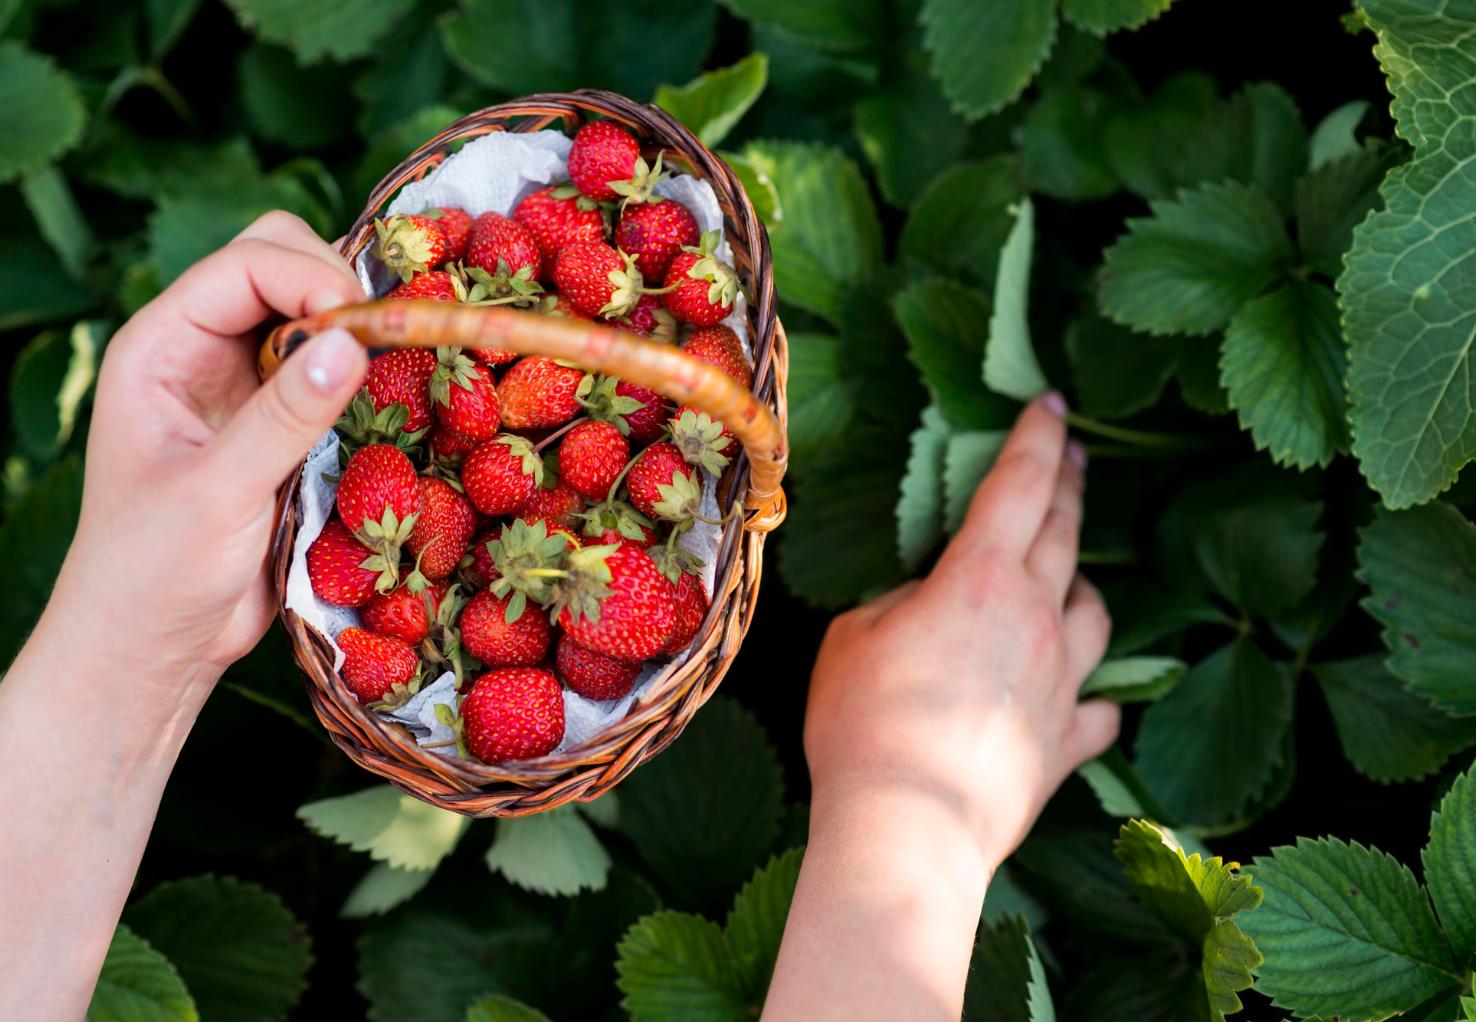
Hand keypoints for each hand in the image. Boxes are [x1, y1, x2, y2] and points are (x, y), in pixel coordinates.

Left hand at [51, 211, 368, 699]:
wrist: (155, 644)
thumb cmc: (155, 571)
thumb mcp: (218, 493)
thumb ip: (284, 417)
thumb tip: (353, 342)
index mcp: (161, 345)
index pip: (246, 264)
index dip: (311, 277)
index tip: (365, 328)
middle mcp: (202, 350)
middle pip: (280, 263)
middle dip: (338, 288)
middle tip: (381, 346)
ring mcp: (244, 385)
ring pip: (314, 312)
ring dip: (357, 330)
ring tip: (393, 371)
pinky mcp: (281, 423)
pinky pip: (332, 369)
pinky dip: (367, 373)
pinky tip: (389, 402)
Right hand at [803, 394, 1118, 872]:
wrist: (908, 828)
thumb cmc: (865, 724)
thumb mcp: (853, 638)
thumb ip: (899, 605)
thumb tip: (927, 606)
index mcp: (981, 580)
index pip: (1020, 485)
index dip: (1037, 437)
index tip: (1051, 401)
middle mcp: (1036, 618)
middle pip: (1066, 534)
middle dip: (1069, 484)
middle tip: (1072, 454)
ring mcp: (1061, 682)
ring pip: (1095, 612)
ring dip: (1081, 585)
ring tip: (1067, 579)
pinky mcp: (1066, 744)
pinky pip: (1097, 706)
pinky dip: (1090, 692)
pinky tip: (1079, 694)